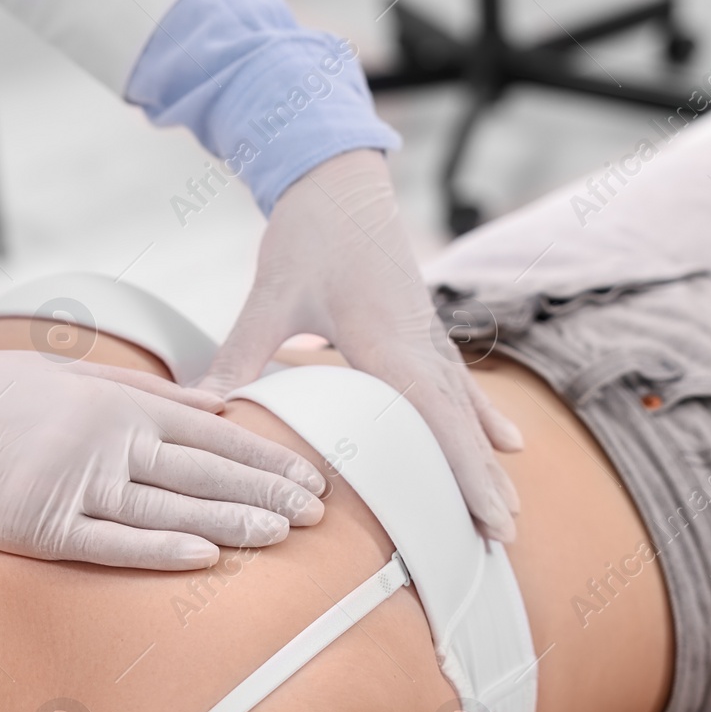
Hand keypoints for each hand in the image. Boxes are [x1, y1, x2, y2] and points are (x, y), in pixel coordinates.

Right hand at [0, 347, 325, 569]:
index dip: (265, 458)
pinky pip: (111, 538)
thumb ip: (146, 390)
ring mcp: (76, 480)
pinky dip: (159, 546)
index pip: (212, 434)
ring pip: (170, 503)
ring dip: (231, 519)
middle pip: (203, 468)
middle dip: (266, 490)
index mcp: (119, 401)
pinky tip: (204, 556)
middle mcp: (108, 437)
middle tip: (317, 513)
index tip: (310, 478)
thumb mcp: (72, 374)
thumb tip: (215, 406)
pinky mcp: (42, 522)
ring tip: (282, 534)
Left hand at [200, 149, 523, 539]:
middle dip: (481, 480)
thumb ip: (241, 354)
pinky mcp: (425, 329)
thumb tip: (201, 407)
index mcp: (386, 338)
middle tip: (501, 537)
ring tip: (506, 512)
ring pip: (465, 409)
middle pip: (459, 423)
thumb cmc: (307, 230)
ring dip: (485, 460)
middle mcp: (419, 341)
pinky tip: (509, 442)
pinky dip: (482, 417)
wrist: (340, 174)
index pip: (434, 416)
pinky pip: (461, 383)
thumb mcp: (271, 294)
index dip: (463, 467)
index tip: (487, 511)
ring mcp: (428, 335)